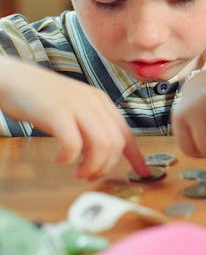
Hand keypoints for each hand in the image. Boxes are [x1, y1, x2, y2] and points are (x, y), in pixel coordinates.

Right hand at [0, 57, 148, 179]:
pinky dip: (70, 157)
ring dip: (91, 166)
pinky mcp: (57, 113)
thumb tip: (103, 154)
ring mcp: (77, 106)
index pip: (127, 132)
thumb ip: (91, 125)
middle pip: (116, 142)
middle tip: (90, 175)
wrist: (13, 79)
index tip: (142, 172)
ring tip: (78, 172)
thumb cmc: (42, 99)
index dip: (136, 156)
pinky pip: (74, 143)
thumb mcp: (75, 109)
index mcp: (101, 102)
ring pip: (101, 144)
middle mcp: (94, 102)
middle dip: (107, 166)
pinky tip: (61, 160)